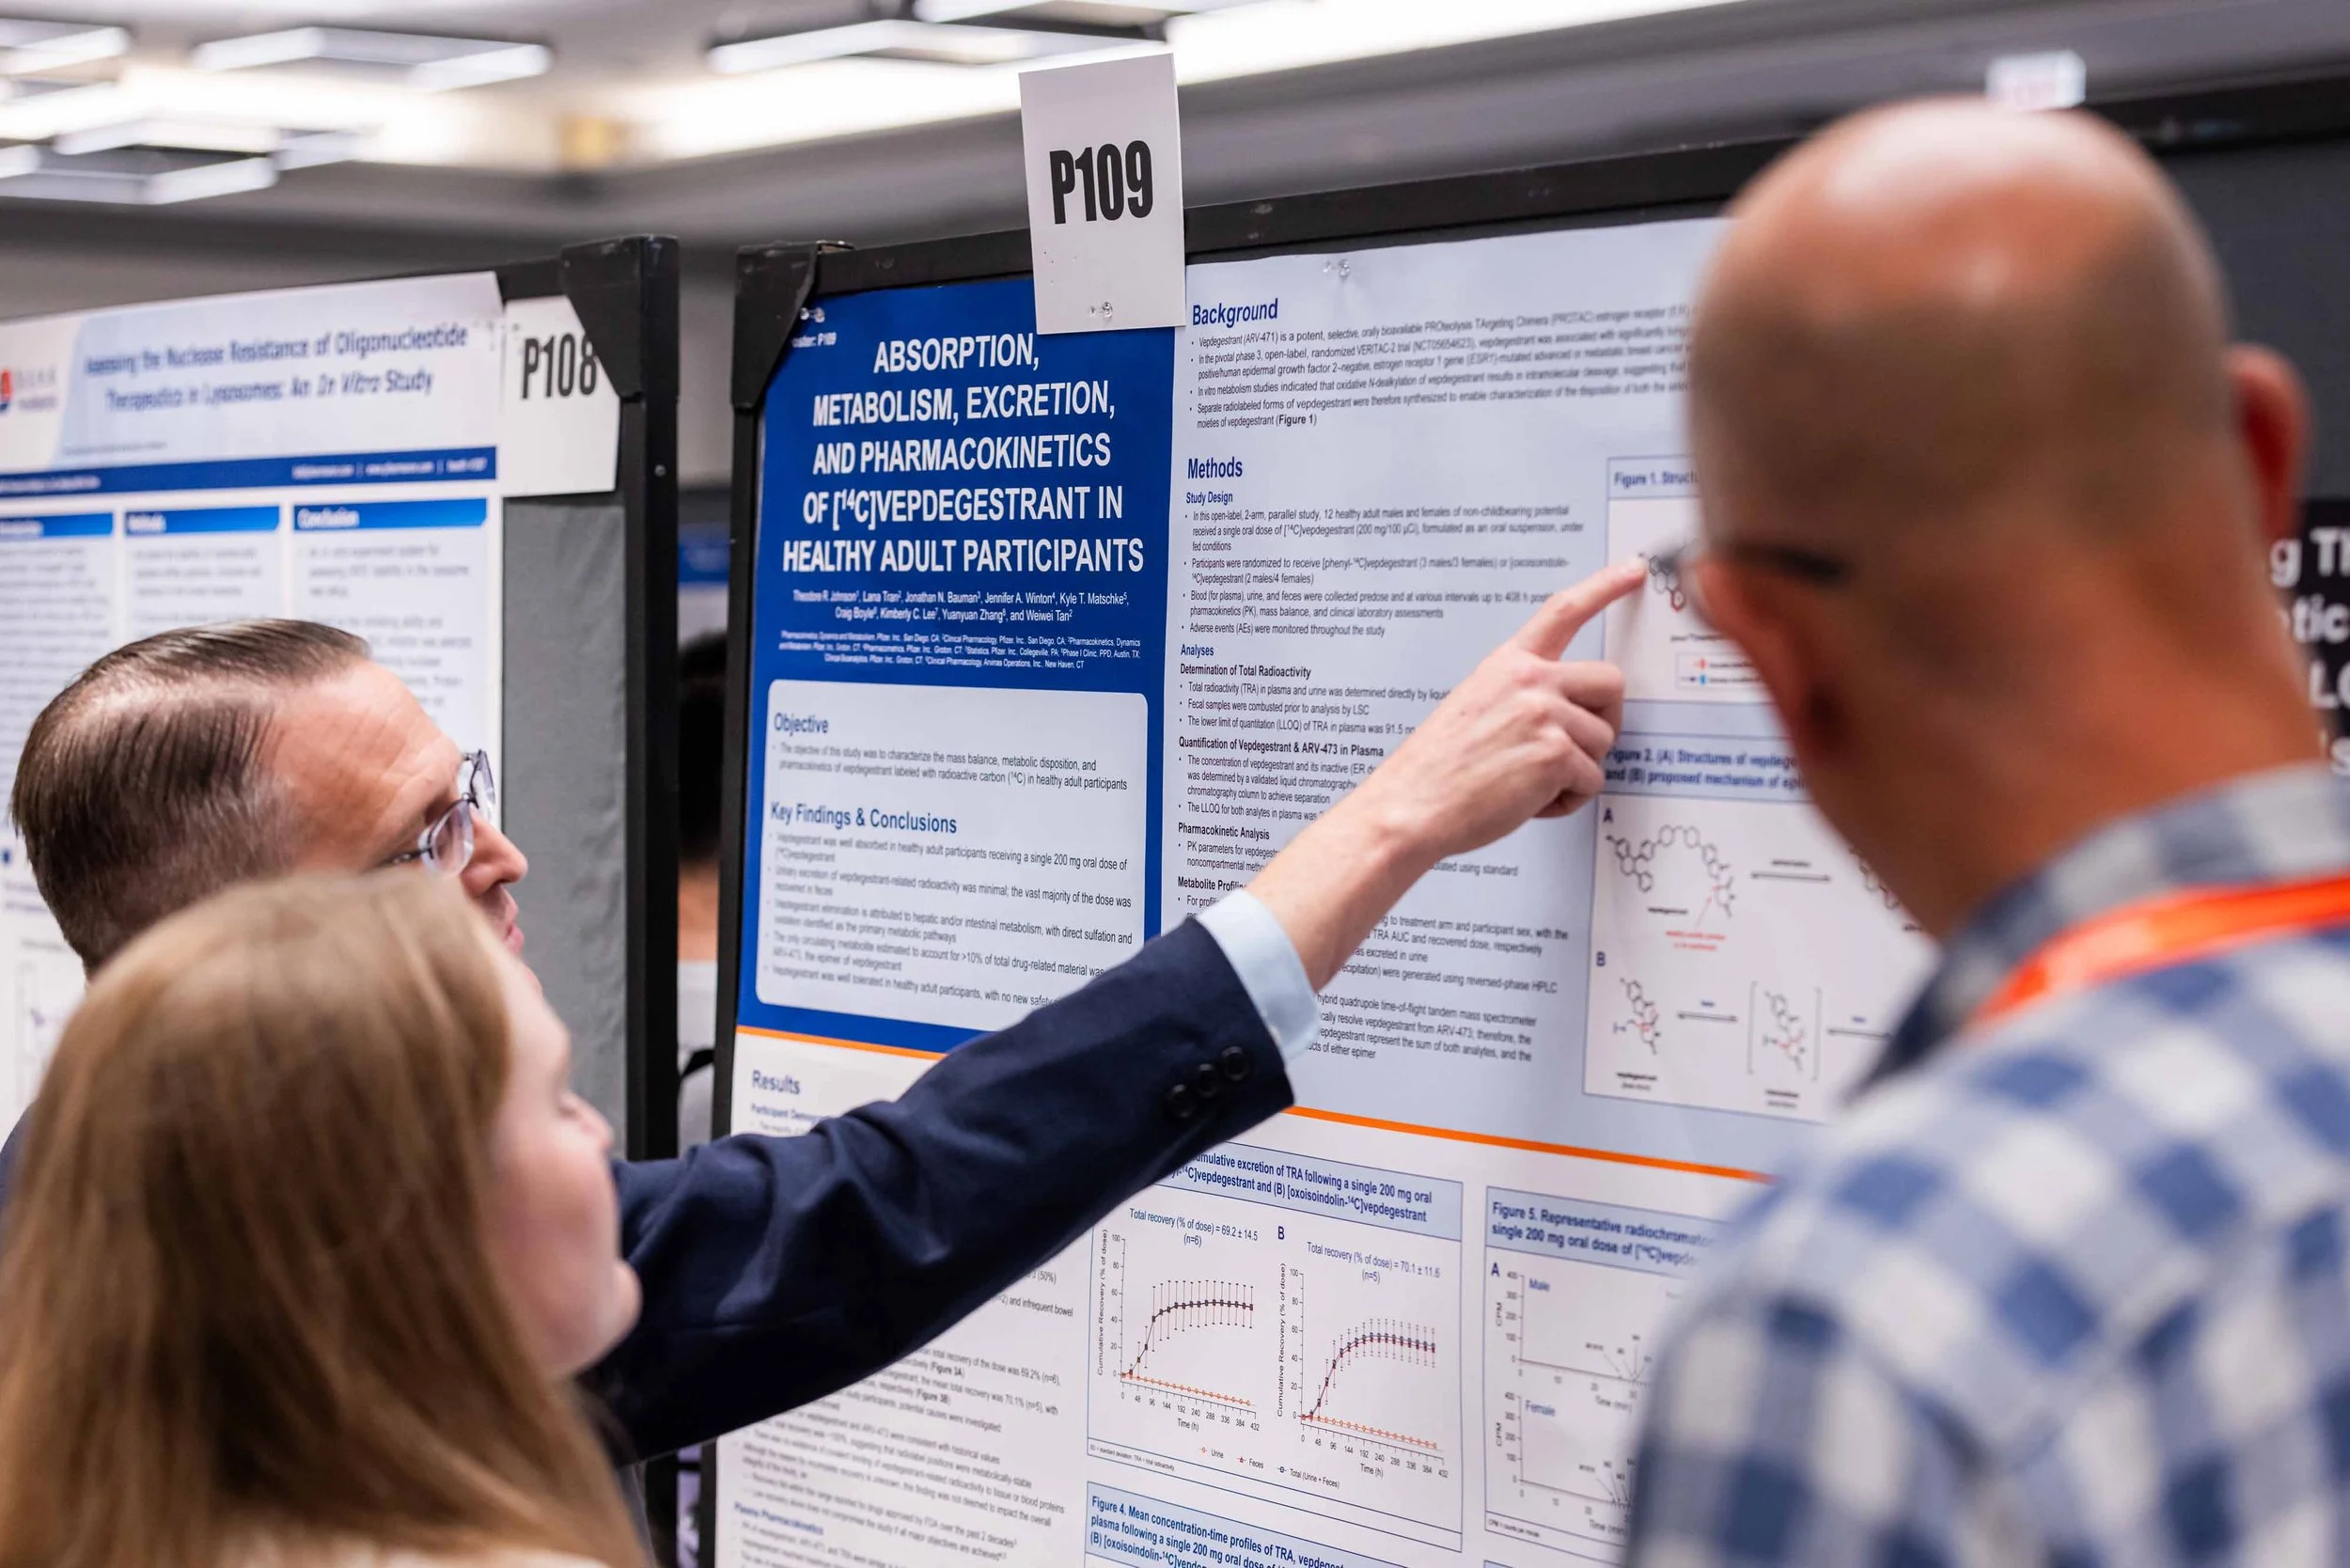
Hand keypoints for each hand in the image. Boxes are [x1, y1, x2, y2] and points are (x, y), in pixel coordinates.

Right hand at [1351, 562, 1639, 861]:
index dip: (1604, 586)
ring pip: (1603, 740)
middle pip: (1611, 683)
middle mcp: (1529, 680)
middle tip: (1576, 746)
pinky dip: (1567, 800)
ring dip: (1576, 770)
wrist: (1412, 804)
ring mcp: (1543, 714)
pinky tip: (1529, 800)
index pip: (1563, 611)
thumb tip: (1569, 709)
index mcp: (1508, 664)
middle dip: (1604, 718)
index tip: (1633, 570)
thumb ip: (1522, 693)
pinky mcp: (1554, 753)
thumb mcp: (1475, 705)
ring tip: (1530, 782)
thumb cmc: (1438, 767)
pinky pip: (1591, 779)